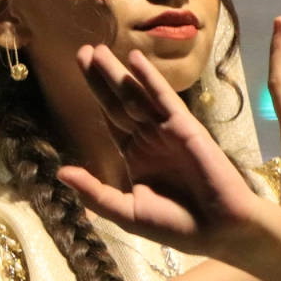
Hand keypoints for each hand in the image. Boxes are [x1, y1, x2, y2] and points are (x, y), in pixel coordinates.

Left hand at [57, 44, 264, 256]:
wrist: (219, 230)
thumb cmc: (177, 225)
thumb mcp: (126, 213)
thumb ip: (94, 192)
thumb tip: (61, 172)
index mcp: (136, 156)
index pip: (110, 119)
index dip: (96, 95)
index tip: (79, 71)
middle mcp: (149, 139)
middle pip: (119, 101)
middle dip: (101, 77)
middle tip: (83, 50)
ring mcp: (167, 131)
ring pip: (137, 96)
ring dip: (118, 73)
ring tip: (98, 50)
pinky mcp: (186, 127)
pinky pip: (163, 99)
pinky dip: (149, 79)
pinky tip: (134, 60)